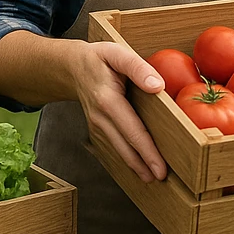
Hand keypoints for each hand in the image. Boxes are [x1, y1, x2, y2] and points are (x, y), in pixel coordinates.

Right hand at [71, 41, 167, 182]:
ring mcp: (96, 125)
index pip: (132, 131)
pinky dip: (126, 158)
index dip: (147, 151)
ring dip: (135, 166)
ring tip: (152, 178)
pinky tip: (137, 167)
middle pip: (125, 146)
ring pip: (117, 150)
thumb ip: (138, 67)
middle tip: (162, 179)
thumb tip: (157, 86)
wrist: (70, 66)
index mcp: (107, 101)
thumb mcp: (117, 53)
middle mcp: (100, 118)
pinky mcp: (97, 128)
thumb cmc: (98, 58)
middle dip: (143, 165)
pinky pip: (113, 146)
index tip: (160, 167)